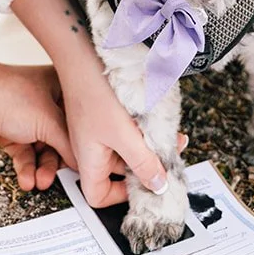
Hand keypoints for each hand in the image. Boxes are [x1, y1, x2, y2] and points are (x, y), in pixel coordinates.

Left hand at [0, 23, 77, 191]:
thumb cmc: (8, 96)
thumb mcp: (49, 122)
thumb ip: (70, 145)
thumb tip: (86, 163)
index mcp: (64, 90)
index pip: (83, 123)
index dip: (85, 146)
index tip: (90, 167)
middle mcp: (50, 103)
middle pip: (64, 141)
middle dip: (59, 163)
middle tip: (59, 179)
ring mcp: (30, 119)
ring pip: (44, 151)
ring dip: (42, 169)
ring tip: (40, 182)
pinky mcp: (13, 133)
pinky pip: (26, 156)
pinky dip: (26, 169)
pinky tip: (27, 180)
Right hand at [56, 65, 168, 207]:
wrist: (84, 57)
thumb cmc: (94, 94)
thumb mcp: (125, 136)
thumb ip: (143, 163)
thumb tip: (158, 185)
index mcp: (87, 161)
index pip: (98, 196)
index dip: (120, 197)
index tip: (143, 186)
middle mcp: (89, 149)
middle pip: (118, 172)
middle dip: (146, 167)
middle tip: (168, 159)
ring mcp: (96, 132)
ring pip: (125, 150)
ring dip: (147, 148)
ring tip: (169, 138)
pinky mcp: (104, 117)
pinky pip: (126, 133)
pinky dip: (142, 132)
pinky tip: (156, 123)